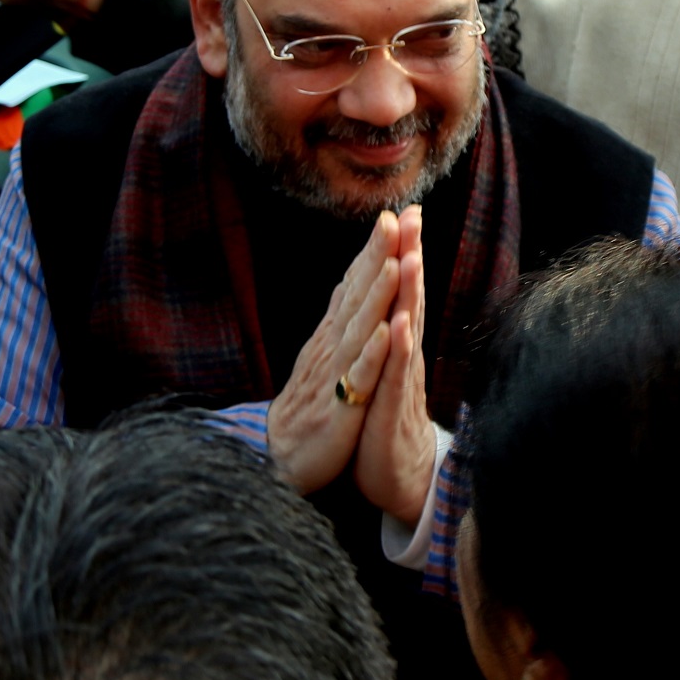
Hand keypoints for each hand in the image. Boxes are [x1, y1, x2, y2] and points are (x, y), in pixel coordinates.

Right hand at [266, 212, 409, 492]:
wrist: (284, 464)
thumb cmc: (311, 408)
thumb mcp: (325, 358)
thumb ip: (339, 319)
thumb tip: (348, 277)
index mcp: (333, 338)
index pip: (355, 286)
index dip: (374, 252)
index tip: (395, 214)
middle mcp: (331, 349)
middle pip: (357, 297)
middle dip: (376, 257)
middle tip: (395, 219)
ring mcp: (332, 379)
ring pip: (358, 331)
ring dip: (375, 296)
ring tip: (394, 261)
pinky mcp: (338, 412)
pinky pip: (357, 380)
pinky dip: (370, 355)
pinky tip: (385, 332)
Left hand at [353, 210, 434, 525]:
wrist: (398, 480)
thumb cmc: (386, 423)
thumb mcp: (383, 372)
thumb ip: (388, 336)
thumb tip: (390, 300)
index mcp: (396, 347)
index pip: (400, 292)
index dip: (401, 253)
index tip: (403, 212)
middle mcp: (403, 358)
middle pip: (409, 300)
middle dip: (410, 257)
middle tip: (414, 215)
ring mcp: (400, 383)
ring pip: (406, 332)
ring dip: (409, 295)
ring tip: (410, 258)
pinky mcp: (391, 410)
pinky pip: (395, 377)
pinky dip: (397, 351)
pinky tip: (398, 327)